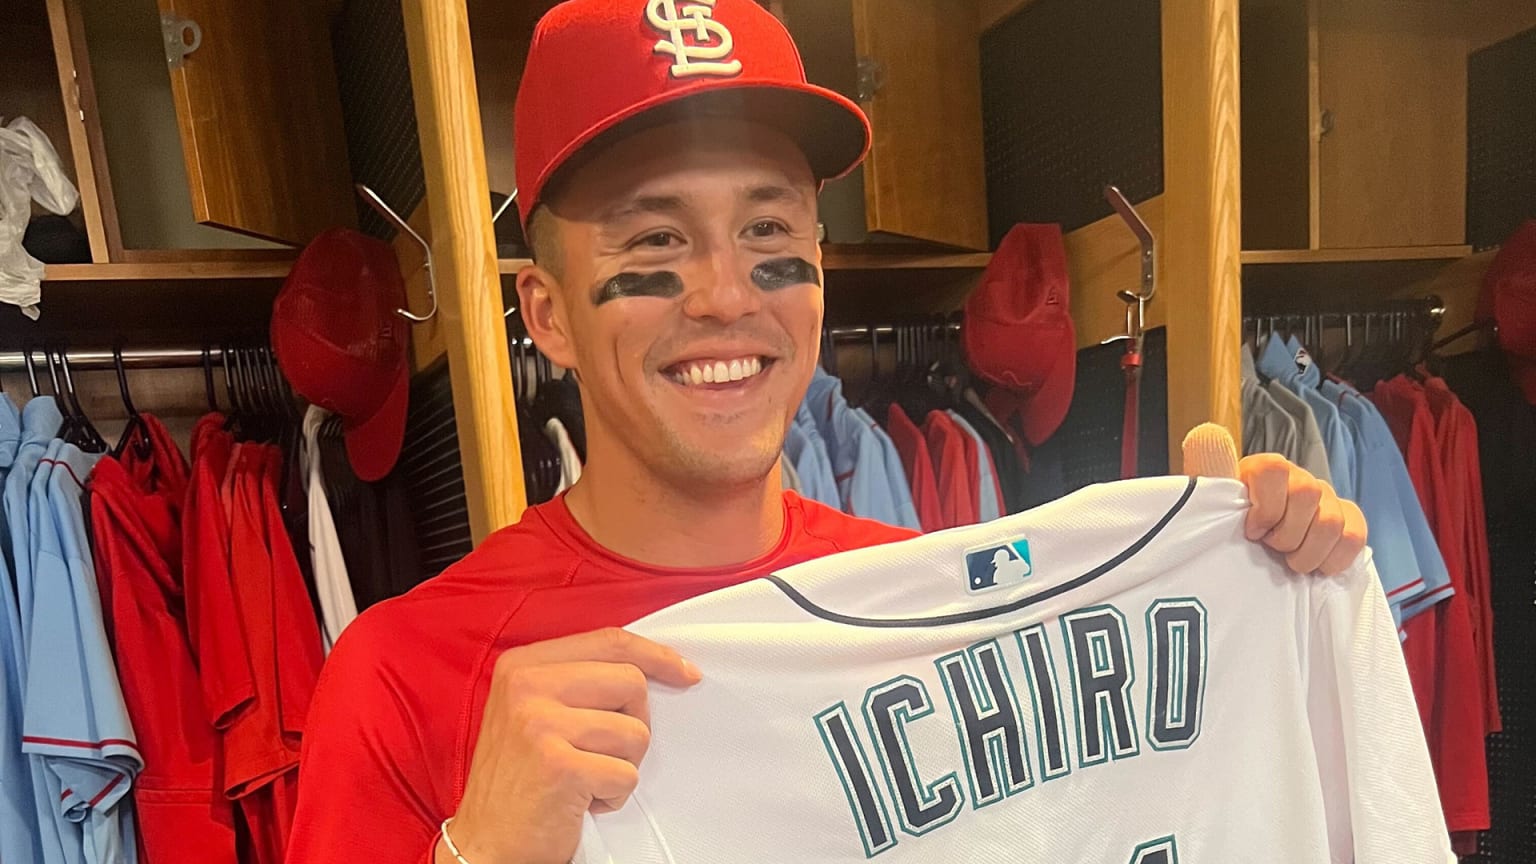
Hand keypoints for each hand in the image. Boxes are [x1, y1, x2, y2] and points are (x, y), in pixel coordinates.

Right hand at [442, 628, 701, 863]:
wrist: (485, 843)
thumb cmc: (520, 779)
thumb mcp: (535, 710)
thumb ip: (581, 681)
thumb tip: (657, 667)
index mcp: (522, 665)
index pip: (609, 641)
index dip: (657, 656)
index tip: (686, 672)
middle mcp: (526, 686)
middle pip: (631, 682)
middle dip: (635, 723)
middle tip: (605, 752)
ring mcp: (539, 724)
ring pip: (634, 732)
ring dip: (622, 765)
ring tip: (586, 778)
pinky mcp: (558, 766)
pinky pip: (626, 774)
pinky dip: (613, 795)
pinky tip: (581, 801)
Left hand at [1183, 423, 1366, 574]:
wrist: (1251, 552)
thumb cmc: (1228, 527)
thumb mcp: (1211, 501)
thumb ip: (1209, 469)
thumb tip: (1206, 433)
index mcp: (1264, 469)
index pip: (1273, 469)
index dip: (1265, 507)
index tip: (1253, 532)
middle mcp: (1299, 478)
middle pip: (1307, 494)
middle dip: (1286, 535)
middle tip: (1271, 549)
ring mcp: (1327, 499)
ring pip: (1332, 521)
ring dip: (1308, 553)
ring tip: (1291, 562)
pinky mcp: (1347, 522)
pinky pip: (1355, 536)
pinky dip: (1335, 558)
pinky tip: (1317, 566)